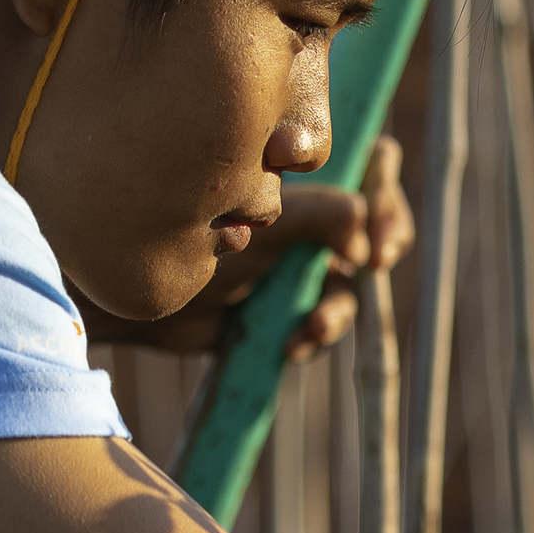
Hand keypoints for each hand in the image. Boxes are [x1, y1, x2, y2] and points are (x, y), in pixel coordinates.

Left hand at [85, 135, 413, 359]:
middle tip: (369, 271)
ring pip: (347, 294)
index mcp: (307, 192)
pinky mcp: (284, 315)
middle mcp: (309, 230)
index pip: (371, 186)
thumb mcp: (263, 221)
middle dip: (376, 258)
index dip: (388, 210)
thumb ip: (316, 215)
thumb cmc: (196, 237)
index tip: (378, 246)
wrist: (145, 293)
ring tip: (311, 327)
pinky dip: (310, 339)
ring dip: (338, 312)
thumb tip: (363, 226)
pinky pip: (318, 331)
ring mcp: (299, 275)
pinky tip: (287, 346)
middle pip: (372, 239)